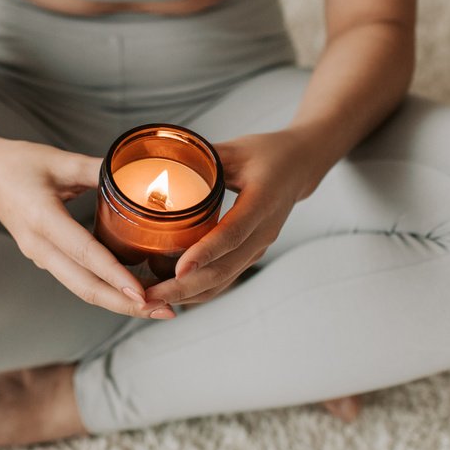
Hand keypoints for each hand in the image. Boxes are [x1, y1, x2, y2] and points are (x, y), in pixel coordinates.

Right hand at [0, 137, 171, 318]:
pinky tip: (132, 292)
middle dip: (124, 303)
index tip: (142, 292)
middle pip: (84, 285)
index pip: (84, 253)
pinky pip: (77, 280)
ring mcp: (40, 257)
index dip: (114, 274)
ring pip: (81, 288)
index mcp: (41, 218)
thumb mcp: (60, 160)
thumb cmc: (20, 163)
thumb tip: (141, 174)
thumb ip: (100, 169)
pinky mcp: (45, 260)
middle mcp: (38, 246)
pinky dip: (105, 290)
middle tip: (163, 311)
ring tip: (155, 308)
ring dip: (118, 302)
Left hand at [144, 130, 315, 306]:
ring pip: (223, 280)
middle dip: (185, 287)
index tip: (178, 269)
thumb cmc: (268, 154)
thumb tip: (162, 160)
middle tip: (150, 296)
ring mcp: (258, 247)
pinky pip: (224, 279)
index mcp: (262, 201)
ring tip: (152, 300)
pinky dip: (197, 291)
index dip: (205, 253)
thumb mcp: (236, 149)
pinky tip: (171, 294)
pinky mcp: (251, 254)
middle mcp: (263, 232)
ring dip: (188, 294)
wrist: (299, 168)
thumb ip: (203, 158)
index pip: (233, 234)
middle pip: (224, 268)